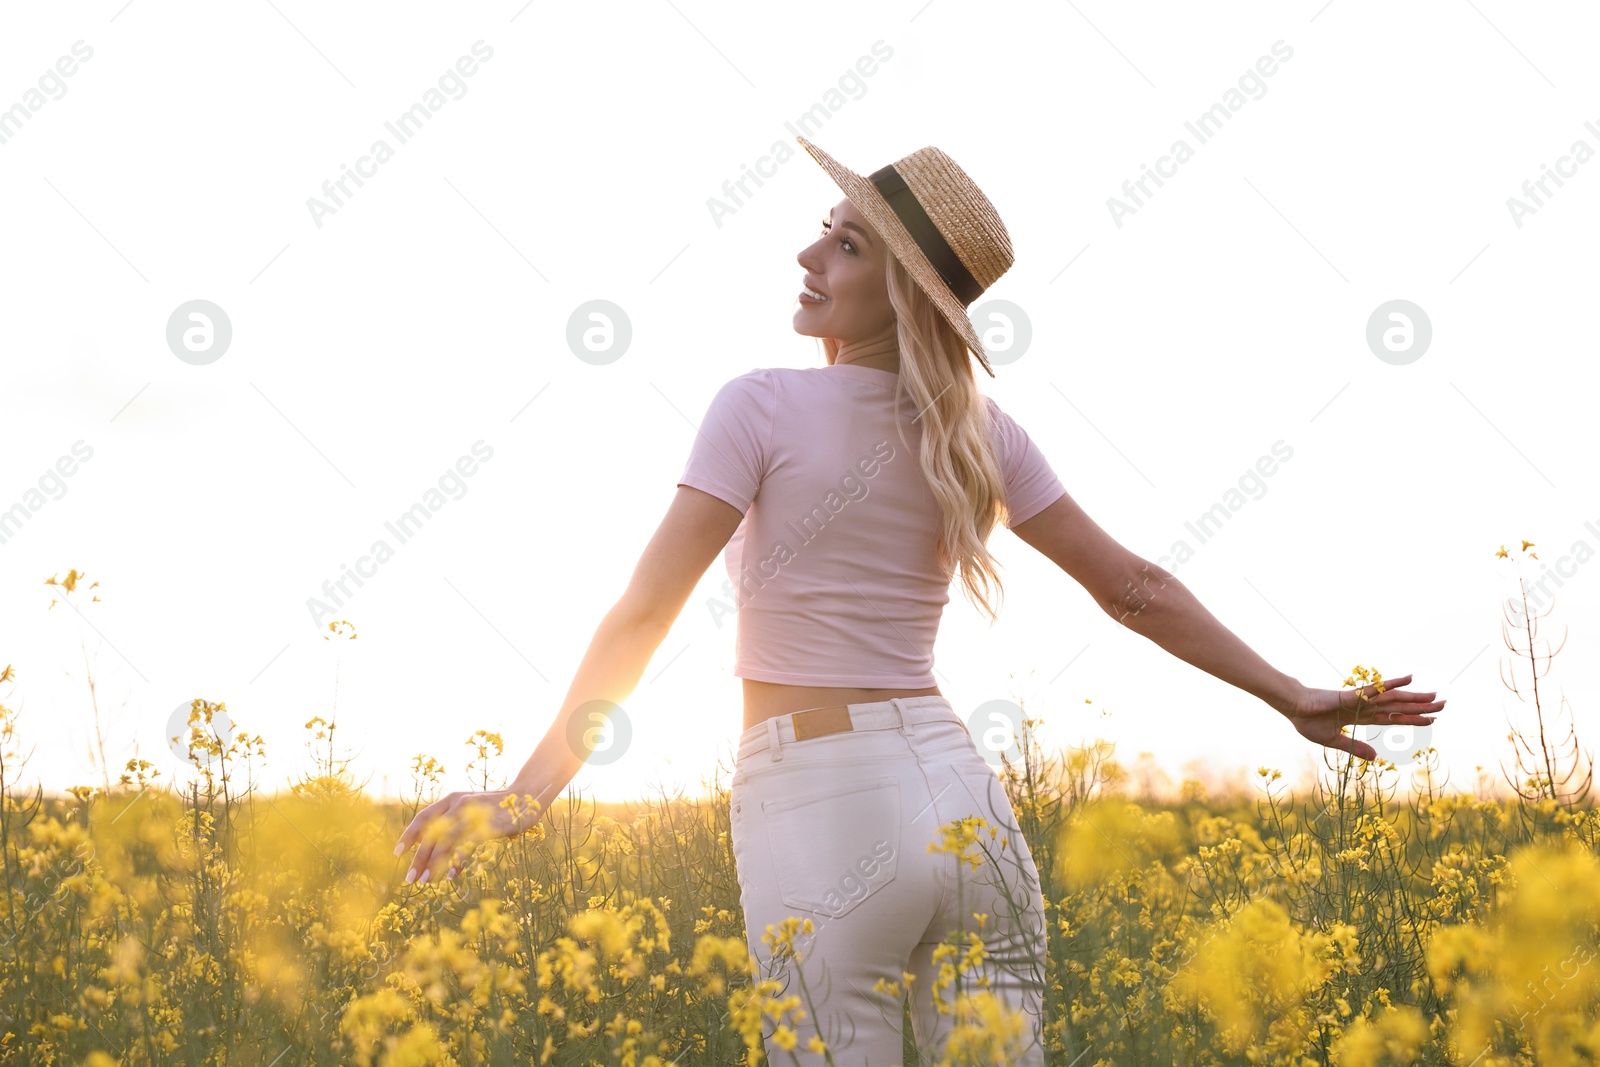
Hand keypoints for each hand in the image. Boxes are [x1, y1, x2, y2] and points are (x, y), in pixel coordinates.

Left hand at [393, 788, 545, 885]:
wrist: (526, 795)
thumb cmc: (494, 808)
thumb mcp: (468, 810)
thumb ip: (450, 822)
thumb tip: (426, 844)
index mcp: (451, 800)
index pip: (423, 818)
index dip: (409, 836)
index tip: (397, 854)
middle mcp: (459, 804)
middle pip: (432, 833)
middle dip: (419, 858)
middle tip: (410, 879)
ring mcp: (473, 813)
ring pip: (446, 841)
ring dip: (434, 863)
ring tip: (426, 881)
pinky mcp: (488, 825)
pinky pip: (467, 846)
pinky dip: (458, 861)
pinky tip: (452, 876)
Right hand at [1280, 672, 1445, 761]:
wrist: (1292, 708)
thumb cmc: (1308, 721)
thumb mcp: (1334, 740)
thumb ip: (1355, 747)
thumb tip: (1377, 757)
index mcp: (1362, 717)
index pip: (1394, 718)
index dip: (1413, 719)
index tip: (1432, 720)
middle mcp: (1366, 707)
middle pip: (1399, 707)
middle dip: (1421, 706)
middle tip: (1444, 704)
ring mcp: (1360, 700)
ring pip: (1393, 699)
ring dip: (1414, 697)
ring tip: (1435, 695)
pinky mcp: (1352, 695)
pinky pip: (1375, 690)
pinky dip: (1392, 684)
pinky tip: (1408, 678)